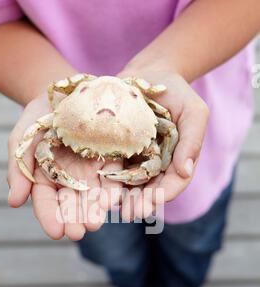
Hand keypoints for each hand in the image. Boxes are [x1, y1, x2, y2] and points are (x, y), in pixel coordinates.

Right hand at [7, 93, 121, 239]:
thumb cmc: (39, 116)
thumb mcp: (22, 138)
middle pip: (72, 203)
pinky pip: (113, 176)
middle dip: (75, 219)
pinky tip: (112, 201)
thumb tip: (14, 203)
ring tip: (95, 223)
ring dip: (94, 210)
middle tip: (78, 233)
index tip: (56, 232)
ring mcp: (92, 170)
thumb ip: (18, 169)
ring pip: (93, 195)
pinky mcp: (112, 158)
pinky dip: (112, 188)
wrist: (65, 90)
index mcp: (47, 178)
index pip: (46, 201)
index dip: (50, 217)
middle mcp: (70, 179)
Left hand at [117, 69, 208, 220]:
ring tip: (110, 208)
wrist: (149, 73)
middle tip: (130, 213)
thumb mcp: (193, 111)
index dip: (163, 194)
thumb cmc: (176, 92)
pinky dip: (104, 181)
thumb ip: (193, 140)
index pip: (173, 183)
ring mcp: (135, 161)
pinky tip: (94, 190)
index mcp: (177, 161)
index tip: (153, 203)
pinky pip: (109, 169)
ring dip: (120, 198)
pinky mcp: (116, 153)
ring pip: (128, 185)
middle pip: (149, 190)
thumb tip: (185, 171)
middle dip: (140, 202)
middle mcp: (156, 166)